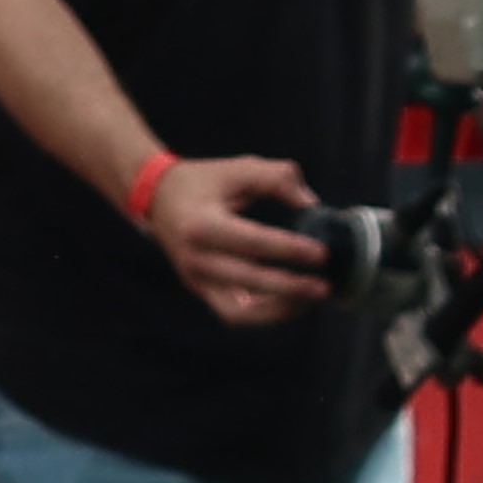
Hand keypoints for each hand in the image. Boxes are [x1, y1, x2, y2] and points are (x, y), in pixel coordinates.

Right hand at [144, 152, 329, 327]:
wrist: (158, 199)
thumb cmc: (205, 182)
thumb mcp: (239, 168)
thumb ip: (277, 178)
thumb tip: (311, 204)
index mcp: (201, 224)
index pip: (251, 243)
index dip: (288, 250)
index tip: (322, 253)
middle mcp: (195, 257)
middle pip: (247, 281)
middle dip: (290, 288)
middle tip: (324, 286)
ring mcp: (196, 279)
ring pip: (239, 312)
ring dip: (278, 310)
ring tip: (311, 299)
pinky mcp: (202, 291)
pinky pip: (235, 314)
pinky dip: (265, 314)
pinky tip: (294, 302)